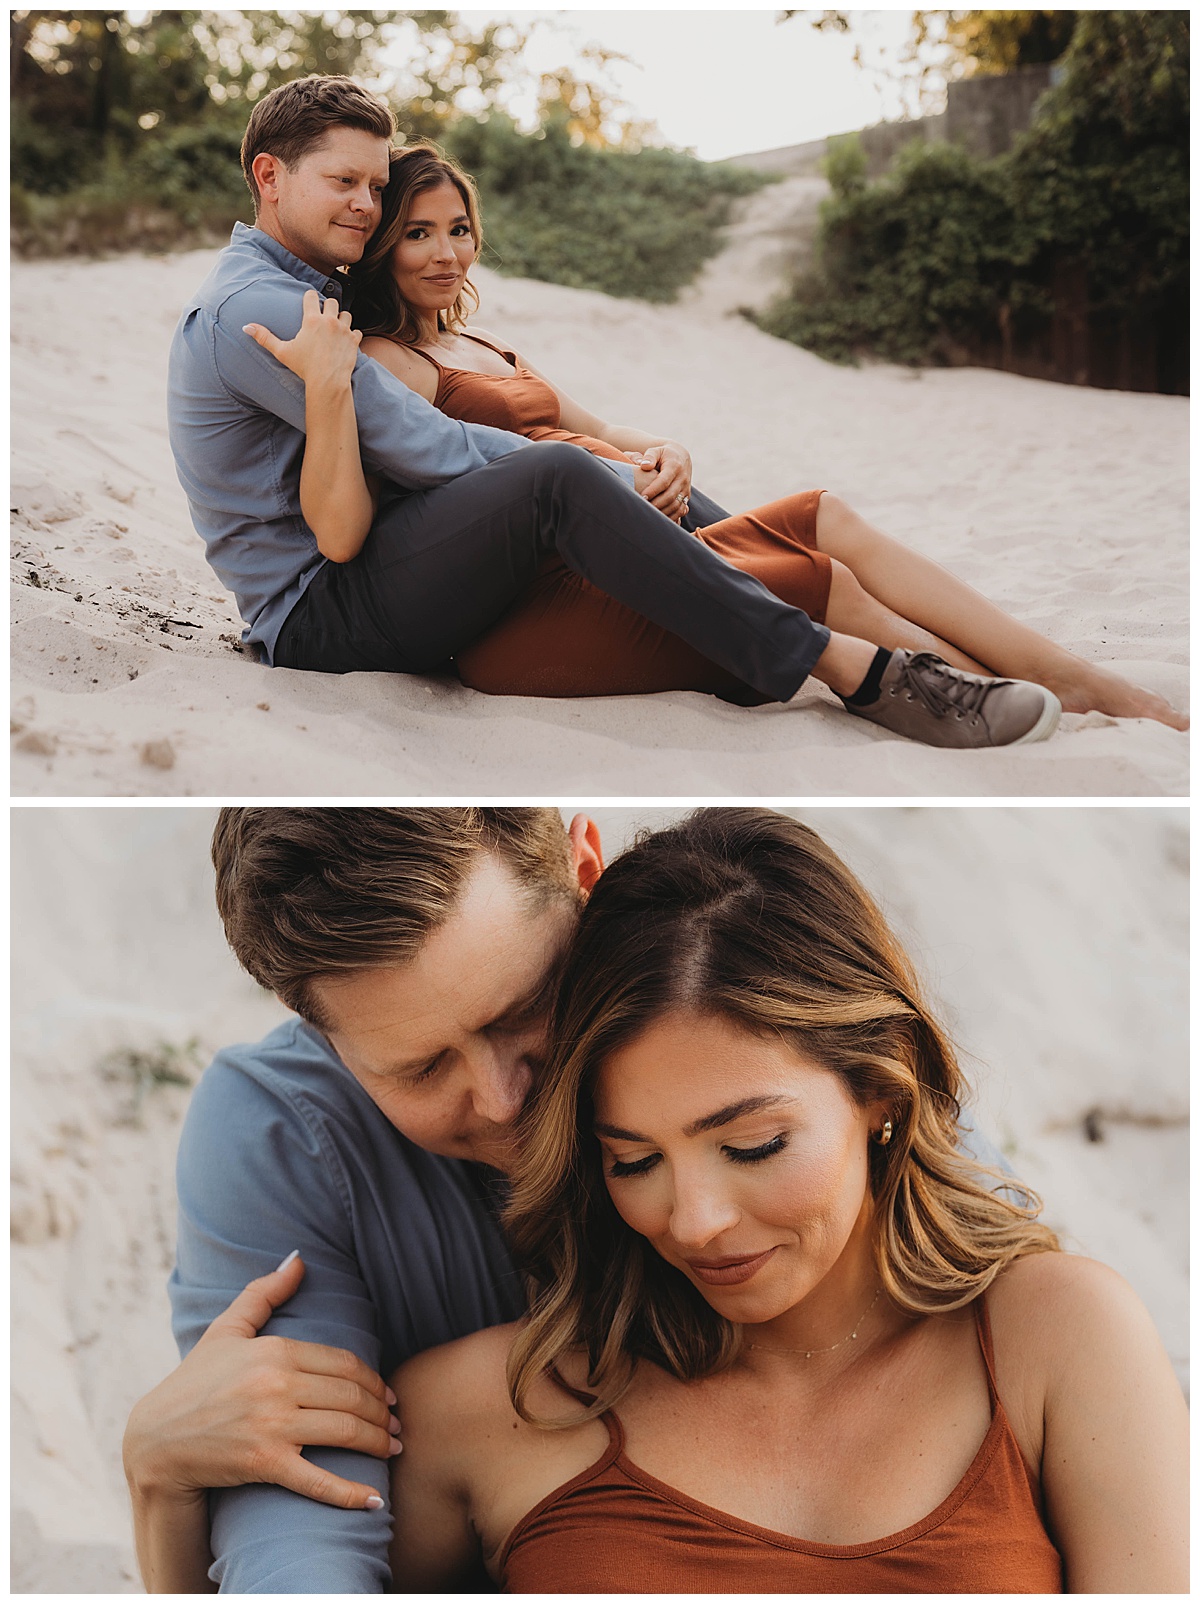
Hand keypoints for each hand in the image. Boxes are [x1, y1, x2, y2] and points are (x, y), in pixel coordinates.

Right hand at [122, 1254, 399, 1511]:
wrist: (155, 1441)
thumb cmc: (194, 1382)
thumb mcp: (226, 1330)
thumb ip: (264, 1292)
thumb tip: (298, 1259)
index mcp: (275, 1350)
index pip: (345, 1363)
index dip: (374, 1380)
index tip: (388, 1394)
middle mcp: (277, 1384)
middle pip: (352, 1396)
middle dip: (383, 1412)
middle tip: (398, 1424)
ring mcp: (271, 1425)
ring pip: (345, 1430)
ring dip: (379, 1442)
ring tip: (393, 1449)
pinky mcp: (264, 1463)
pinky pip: (318, 1479)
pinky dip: (349, 1494)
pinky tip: (373, 1503)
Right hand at [244, 289, 361, 389]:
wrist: (328, 382)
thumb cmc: (304, 368)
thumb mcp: (282, 352)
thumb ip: (264, 338)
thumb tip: (245, 327)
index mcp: (312, 319)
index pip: (311, 296)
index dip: (309, 298)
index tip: (309, 303)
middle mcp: (329, 320)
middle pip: (332, 301)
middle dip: (327, 307)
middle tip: (323, 317)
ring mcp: (344, 330)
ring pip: (346, 314)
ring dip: (341, 319)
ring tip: (335, 328)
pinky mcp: (354, 340)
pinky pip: (356, 331)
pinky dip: (352, 335)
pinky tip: (346, 341)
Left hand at [628, 441, 692, 521]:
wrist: (680, 457)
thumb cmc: (663, 455)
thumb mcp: (656, 451)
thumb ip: (649, 456)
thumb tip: (644, 465)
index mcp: (674, 466)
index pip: (664, 481)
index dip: (653, 490)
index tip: (642, 496)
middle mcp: (683, 479)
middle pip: (670, 496)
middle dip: (656, 504)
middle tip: (643, 507)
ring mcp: (686, 489)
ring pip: (676, 505)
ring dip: (663, 512)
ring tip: (649, 514)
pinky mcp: (687, 496)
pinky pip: (681, 510)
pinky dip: (671, 516)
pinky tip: (660, 518)